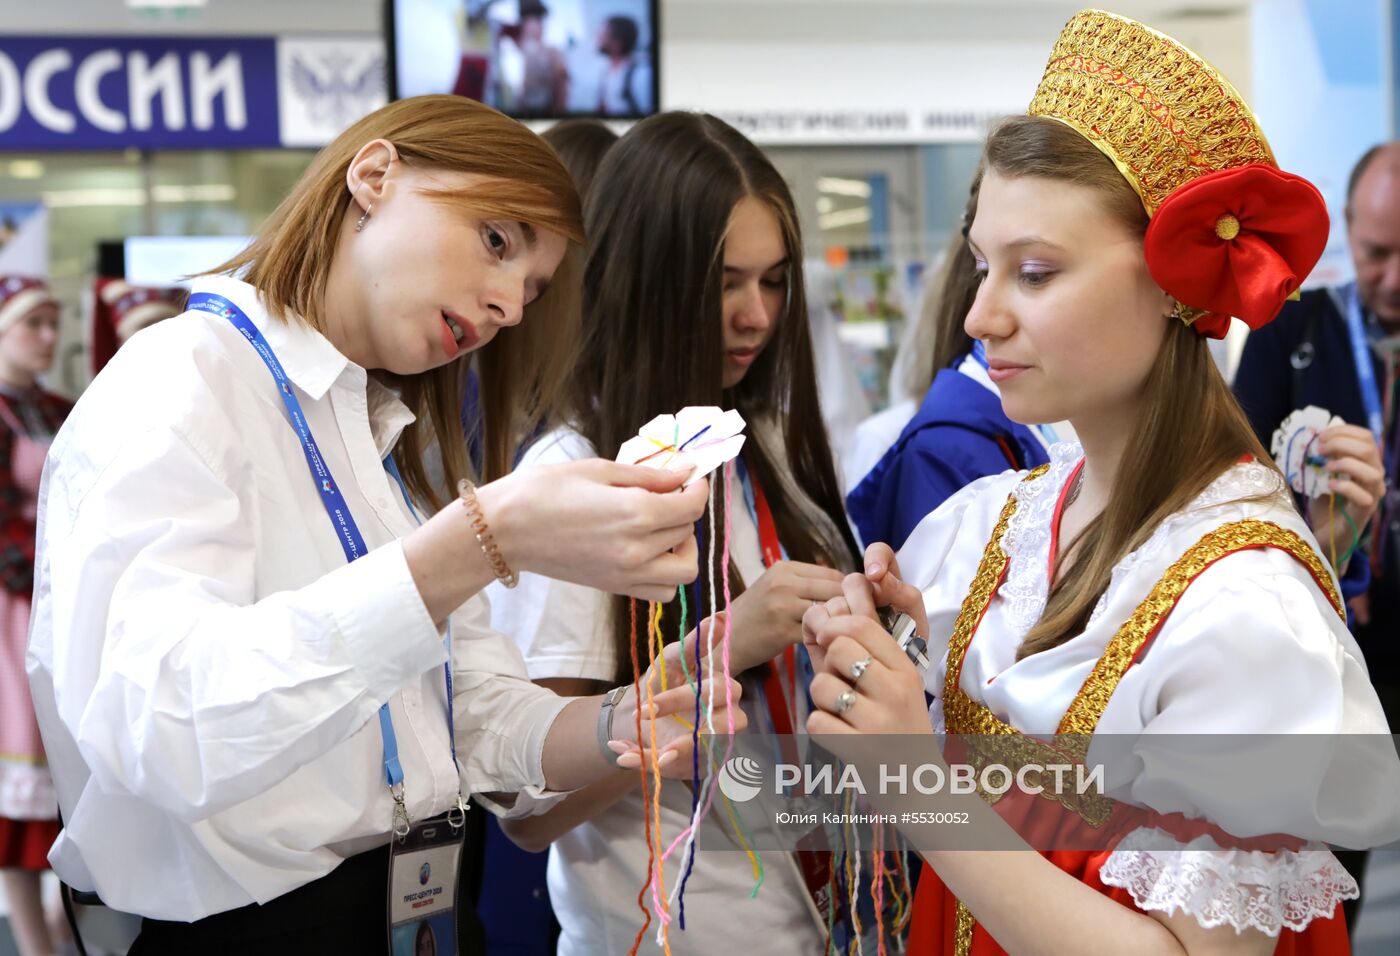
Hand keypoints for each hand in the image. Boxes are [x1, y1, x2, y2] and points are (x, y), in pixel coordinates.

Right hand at [479, 458, 708, 601]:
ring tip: (662, 529)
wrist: (504, 529)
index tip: (691, 477)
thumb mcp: (599, 470)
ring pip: (683, 572)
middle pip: (688, 534)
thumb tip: (683, 473)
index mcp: (637, 513)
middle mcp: (638, 549)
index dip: (698, 488)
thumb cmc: (544, 490)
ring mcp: (627, 573)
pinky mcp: (614, 587)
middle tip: (667, 494)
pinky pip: (660, 590)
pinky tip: (647, 550)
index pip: (691, 506)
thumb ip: (647, 476)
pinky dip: (665, 573)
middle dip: (685, 511)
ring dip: (682, 549)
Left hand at [607, 614, 747, 778]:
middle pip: (717, 730)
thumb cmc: (665, 680)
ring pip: (701, 756)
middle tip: (645, 729)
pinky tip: (626, 758)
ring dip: (671, 757)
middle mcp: (728, 719)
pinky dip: (651, 765)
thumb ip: (696, 641)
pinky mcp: (701, 765)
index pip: (713, 693)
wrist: (643, 714)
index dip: (679, 700)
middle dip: (681, 735)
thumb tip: (722, 616)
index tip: (645, 704)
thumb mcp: (672, 658)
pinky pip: (682, 771)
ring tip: (641, 757)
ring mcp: (716, 745)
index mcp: (723, 689)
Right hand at [726, 560, 844, 671]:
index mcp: (784, 568)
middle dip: (848, 606)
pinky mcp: (783, 631)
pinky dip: (825, 637)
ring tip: (840, 632)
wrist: (725, 639)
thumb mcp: (775, 587)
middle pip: (835, 590)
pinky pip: (817, 631)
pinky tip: (825, 643)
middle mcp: (783, 583)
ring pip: (828, 610)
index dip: (848, 590)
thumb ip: (805, 583)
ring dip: (838, 622)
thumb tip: (846, 584)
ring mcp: (782, 607)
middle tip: (853, 621)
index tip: (853, 605)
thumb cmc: (755, 614)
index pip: (833, 574)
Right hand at [801, 542, 926, 672]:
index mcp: (887, 587)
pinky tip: (829, 642)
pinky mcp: (815, 623)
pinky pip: (814, 613)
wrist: (881, 693)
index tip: (875, 574)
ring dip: (845, 625)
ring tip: (855, 646)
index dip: (876, 558)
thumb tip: (878, 575)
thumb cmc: (904, 659)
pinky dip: (822, 628)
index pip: (880, 554)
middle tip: (867, 628)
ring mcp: (836, 608)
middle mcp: (860, 594)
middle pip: (854, 580)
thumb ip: (904, 596)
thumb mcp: (915, 628)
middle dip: (862, 605)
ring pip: (836, 600)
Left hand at [805, 572, 931, 737]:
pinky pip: (816, 721)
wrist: (915, 780)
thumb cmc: (896, 723)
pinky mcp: (859, 749)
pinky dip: (820, 726)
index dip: (834, 622)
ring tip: (840, 710)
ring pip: (821, 684)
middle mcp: (895, 690)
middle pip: (839, 647)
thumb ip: (859, 648)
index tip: (826, 634)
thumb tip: (816, 614)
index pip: (862, 625)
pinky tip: (838, 732)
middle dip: (828, 661)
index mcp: (904, 668)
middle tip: (839, 680)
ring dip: (822, 697)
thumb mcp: (892, 682)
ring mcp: (878, 721)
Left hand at [1305, 424, 1385, 565]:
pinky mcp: (1364, 513)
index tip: (1320, 434)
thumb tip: (1308, 437)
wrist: (1321, 536)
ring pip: (1372, 471)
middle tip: (1318, 449)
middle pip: (1369, 449)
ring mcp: (1372, 495)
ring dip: (1345, 463)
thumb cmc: (1321, 504)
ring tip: (1326, 467)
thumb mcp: (1318, 475)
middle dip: (1341, 443)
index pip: (1366, 437)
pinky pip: (1364, 497)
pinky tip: (1330, 485)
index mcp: (1365, 464)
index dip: (1344, 431)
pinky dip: (1346, 487)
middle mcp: (1374, 477)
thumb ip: (1318, 458)